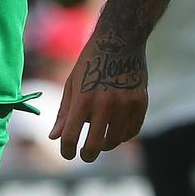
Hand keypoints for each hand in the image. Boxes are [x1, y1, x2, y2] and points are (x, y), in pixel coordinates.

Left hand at [49, 29, 147, 161]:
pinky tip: (116, 131)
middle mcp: (104, 103)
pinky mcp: (141, 102)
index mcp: (83, 99)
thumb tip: (53, 138)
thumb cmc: (90, 62)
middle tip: (85, 155)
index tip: (68, 154)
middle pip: (94, 145)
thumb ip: (64, 113)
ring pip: (114, 141)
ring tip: (101, 141)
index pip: (70, 136)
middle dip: (86, 155)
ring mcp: (125, 104)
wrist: (120, 40)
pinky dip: (123, 136)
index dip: (66, 150)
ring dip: (106, 145)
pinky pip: (132, 131)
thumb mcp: (72, 84)